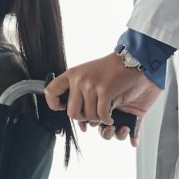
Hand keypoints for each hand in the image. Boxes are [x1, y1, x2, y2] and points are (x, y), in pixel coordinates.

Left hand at [44, 56, 160, 140]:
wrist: (128, 59)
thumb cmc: (109, 68)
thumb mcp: (86, 72)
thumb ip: (76, 87)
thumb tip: (69, 109)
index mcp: (72, 74)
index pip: (50, 91)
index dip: (54, 104)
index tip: (62, 107)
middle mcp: (78, 80)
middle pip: (72, 112)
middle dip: (83, 118)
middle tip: (91, 114)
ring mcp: (91, 85)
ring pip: (89, 116)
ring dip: (98, 118)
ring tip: (103, 113)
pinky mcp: (104, 91)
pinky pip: (102, 115)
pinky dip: (107, 119)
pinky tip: (110, 116)